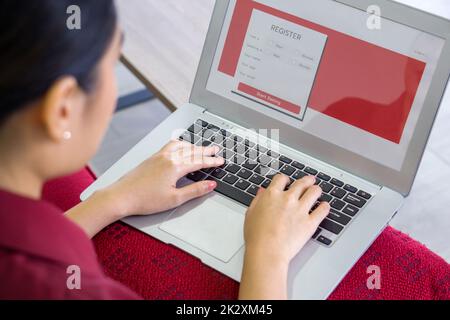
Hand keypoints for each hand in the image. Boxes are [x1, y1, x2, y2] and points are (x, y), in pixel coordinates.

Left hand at [107, 140, 223, 216]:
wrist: (121, 196)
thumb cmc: (145, 199)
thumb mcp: (175, 199)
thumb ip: (195, 190)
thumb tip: (210, 185)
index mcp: (175, 167)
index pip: (199, 162)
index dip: (212, 162)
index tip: (220, 161)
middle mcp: (167, 158)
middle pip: (192, 151)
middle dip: (205, 150)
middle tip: (216, 149)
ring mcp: (158, 156)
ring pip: (180, 146)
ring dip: (193, 145)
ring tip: (201, 146)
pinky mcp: (151, 158)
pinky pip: (169, 145)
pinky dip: (180, 144)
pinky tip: (179, 146)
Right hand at [244, 174, 329, 264]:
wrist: (266, 251)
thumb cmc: (256, 236)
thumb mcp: (250, 214)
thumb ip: (258, 200)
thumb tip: (262, 192)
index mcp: (272, 195)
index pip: (281, 178)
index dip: (285, 179)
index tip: (286, 181)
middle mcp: (288, 199)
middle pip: (301, 183)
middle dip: (306, 180)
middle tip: (309, 180)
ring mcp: (300, 210)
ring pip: (314, 192)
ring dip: (316, 190)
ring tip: (317, 190)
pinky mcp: (310, 222)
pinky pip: (322, 210)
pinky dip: (325, 207)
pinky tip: (324, 206)